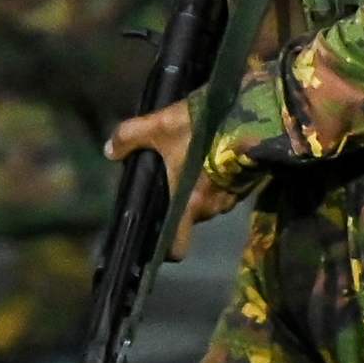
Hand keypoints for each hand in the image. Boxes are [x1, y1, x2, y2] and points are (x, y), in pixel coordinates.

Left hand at [105, 98, 245, 258]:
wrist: (254, 114)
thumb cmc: (202, 128)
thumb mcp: (160, 126)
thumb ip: (130, 137)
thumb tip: (109, 150)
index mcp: (188, 204)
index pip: (177, 246)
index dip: (165, 248)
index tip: (157, 236)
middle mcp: (212, 208)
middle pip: (191, 216)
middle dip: (182, 202)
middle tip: (173, 177)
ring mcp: (233, 197)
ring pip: (209, 202)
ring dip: (203, 188)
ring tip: (195, 162)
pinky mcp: (248, 182)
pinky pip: (227, 189)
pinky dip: (220, 179)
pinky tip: (214, 155)